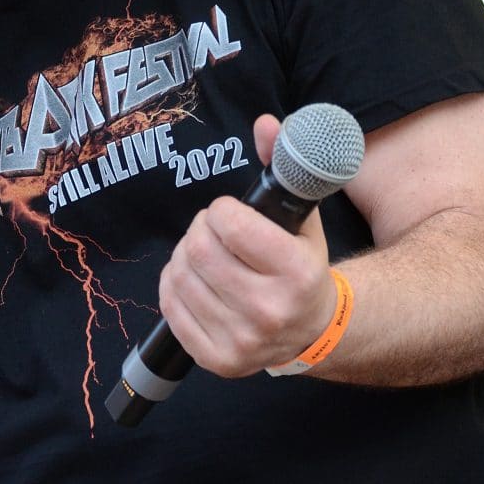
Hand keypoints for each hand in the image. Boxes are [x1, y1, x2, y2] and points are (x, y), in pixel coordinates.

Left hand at [157, 114, 336, 377]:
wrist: (313, 332)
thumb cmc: (302, 267)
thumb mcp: (302, 216)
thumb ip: (284, 165)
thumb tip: (266, 123)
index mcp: (298, 273)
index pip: (231, 225)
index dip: (222, 211)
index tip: (229, 213)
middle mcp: (271, 312)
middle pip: (200, 250)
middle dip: (200, 230)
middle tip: (211, 231)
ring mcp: (243, 341)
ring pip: (180, 276)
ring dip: (185, 255)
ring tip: (204, 254)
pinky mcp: (218, 360)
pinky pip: (169, 307)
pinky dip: (173, 284)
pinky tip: (192, 279)